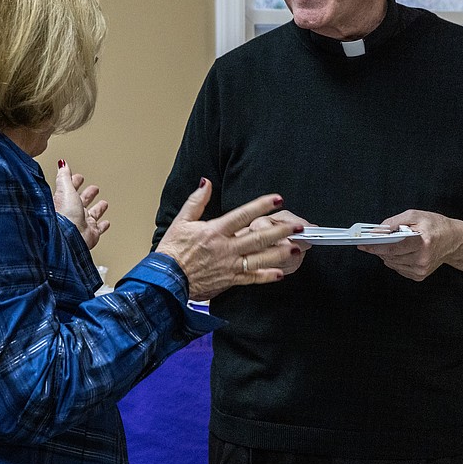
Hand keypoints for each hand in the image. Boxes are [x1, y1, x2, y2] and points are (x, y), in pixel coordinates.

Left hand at [54, 160, 109, 248]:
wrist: (71, 237)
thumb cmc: (64, 216)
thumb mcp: (64, 190)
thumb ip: (64, 176)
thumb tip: (62, 163)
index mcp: (63, 202)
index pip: (69, 189)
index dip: (74, 182)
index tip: (78, 176)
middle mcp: (72, 213)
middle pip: (81, 201)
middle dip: (87, 194)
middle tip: (93, 188)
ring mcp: (82, 223)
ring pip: (92, 214)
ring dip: (97, 208)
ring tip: (103, 203)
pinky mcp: (91, 232)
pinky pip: (99, 228)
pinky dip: (103, 225)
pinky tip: (106, 222)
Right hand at [155, 179, 299, 299]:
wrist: (165, 280)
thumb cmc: (172, 252)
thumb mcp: (181, 221)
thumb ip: (196, 201)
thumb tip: (206, 183)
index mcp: (215, 231)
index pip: (242, 215)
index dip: (261, 206)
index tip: (277, 199)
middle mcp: (225, 248)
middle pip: (258, 237)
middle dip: (280, 231)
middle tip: (297, 226)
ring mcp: (229, 265)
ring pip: (260, 259)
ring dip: (280, 253)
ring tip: (296, 247)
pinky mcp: (229, 280)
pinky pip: (252, 278)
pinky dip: (267, 276)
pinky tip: (281, 273)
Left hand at [358, 209, 462, 280]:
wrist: (453, 240)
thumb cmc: (436, 226)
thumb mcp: (415, 215)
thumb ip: (394, 222)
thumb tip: (377, 230)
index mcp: (423, 243)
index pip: (393, 248)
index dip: (376, 246)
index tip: (364, 245)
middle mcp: (422, 259)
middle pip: (390, 257)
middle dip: (380, 249)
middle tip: (375, 241)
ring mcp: (421, 270)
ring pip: (392, 264)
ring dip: (387, 254)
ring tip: (392, 244)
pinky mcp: (419, 276)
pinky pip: (398, 268)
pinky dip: (395, 260)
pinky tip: (401, 252)